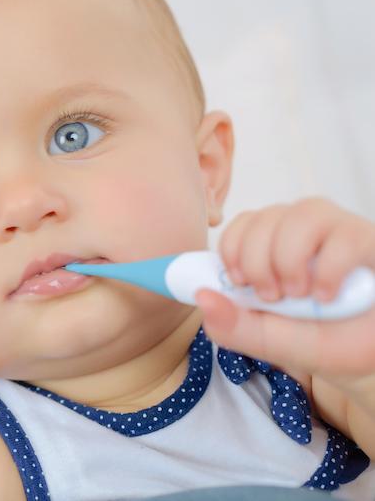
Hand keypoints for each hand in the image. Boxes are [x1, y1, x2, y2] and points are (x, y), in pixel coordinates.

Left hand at [198, 198, 374, 382]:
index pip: (239, 226)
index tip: (237, 282)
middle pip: (262, 219)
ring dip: (289, 261)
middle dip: (256, 263)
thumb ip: (234, 325)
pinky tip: (329, 295)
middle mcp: (303, 230)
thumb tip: (201, 298)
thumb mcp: (273, 342)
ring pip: (298, 217)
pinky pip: (341, 237)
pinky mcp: (367, 239)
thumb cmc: (327, 340)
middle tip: (271, 297)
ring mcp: (337, 229)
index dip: (230, 250)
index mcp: (273, 247)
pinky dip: (328, 271)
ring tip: (300, 295)